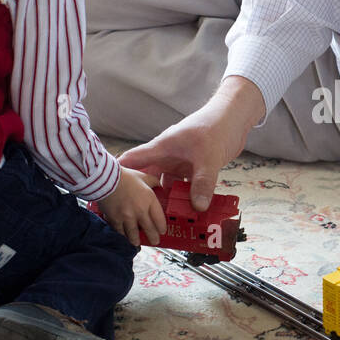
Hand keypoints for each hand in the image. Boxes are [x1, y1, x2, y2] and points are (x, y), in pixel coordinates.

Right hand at [96, 165, 166, 246]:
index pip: (159, 219)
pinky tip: (124, 237)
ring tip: (137, 243)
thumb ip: (154, 182)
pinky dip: (122, 235)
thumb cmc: (125, 176)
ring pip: (134, 235)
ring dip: (136, 240)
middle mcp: (140, 211)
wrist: (104, 179)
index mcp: (149, 200)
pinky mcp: (115, 220)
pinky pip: (120, 232)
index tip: (162, 231)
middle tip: (155, 241)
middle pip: (150, 230)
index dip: (161, 228)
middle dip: (153, 238)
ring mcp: (127, 217)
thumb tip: (160, 186)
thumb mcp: (144, 177)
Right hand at [117, 77, 261, 212]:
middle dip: (143, 195)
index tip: (105, 191)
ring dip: (166, 199)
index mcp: (162, 148)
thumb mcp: (207, 159)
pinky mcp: (193, 167)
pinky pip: (184, 185)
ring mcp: (180, 161)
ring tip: (160, 220)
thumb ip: (202, 183)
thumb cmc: (216, 129)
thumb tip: (197, 208)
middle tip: (135, 217)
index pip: (133, 160)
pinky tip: (185, 211)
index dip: (118, 174)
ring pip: (167, 184)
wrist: (234, 118)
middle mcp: (168, 156)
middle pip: (148, 177)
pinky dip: (184, 197)